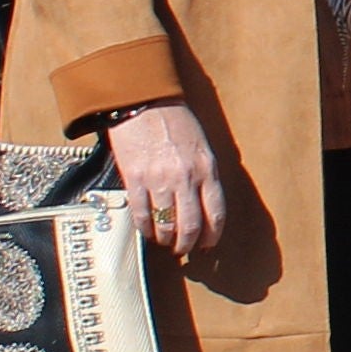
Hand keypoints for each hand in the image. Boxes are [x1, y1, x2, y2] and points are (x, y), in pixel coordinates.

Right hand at [102, 100, 229, 263]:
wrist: (143, 101)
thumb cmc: (175, 121)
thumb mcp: (201, 146)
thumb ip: (204, 175)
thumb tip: (204, 206)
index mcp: (206, 169)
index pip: (215, 214)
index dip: (212, 237)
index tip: (208, 246)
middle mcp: (186, 178)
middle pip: (191, 226)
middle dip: (188, 245)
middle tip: (183, 250)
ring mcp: (159, 180)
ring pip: (166, 225)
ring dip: (166, 240)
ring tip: (165, 242)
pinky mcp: (135, 179)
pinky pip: (141, 214)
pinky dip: (145, 229)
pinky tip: (147, 231)